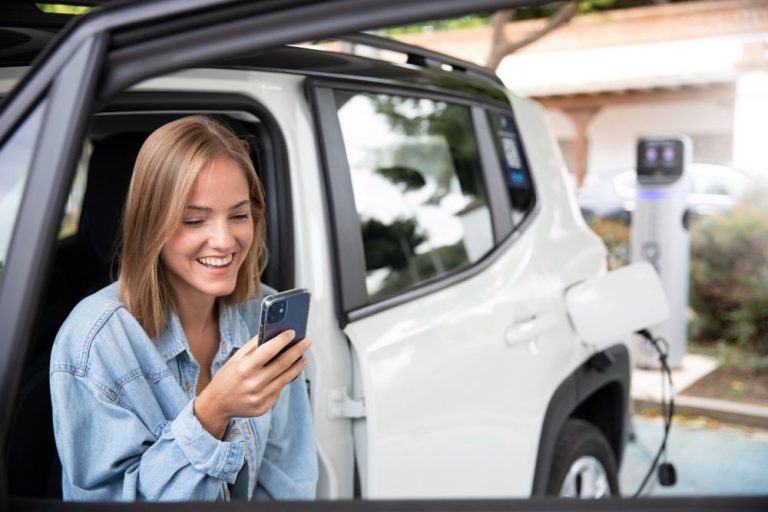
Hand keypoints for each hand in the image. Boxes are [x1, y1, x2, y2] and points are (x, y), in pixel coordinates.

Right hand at [194, 330, 309, 437]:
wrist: (216, 405)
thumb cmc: (226, 378)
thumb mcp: (235, 359)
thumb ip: (253, 347)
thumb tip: (272, 333)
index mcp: (244, 369)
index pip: (269, 350)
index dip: (282, 340)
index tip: (292, 332)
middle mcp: (253, 384)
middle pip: (283, 364)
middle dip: (297, 350)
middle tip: (307, 342)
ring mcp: (260, 397)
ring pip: (286, 378)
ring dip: (297, 365)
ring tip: (303, 357)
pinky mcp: (264, 407)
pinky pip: (279, 390)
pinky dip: (285, 379)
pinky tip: (290, 372)